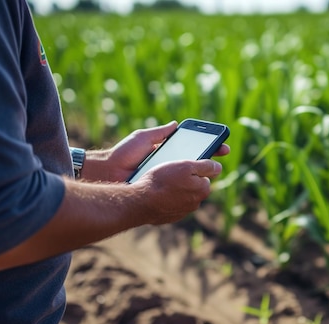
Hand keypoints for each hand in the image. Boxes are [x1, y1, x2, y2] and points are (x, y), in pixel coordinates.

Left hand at [82, 121, 229, 181]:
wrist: (107, 173)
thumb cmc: (123, 154)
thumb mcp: (143, 138)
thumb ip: (160, 132)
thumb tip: (176, 124)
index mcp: (166, 153)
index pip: (192, 150)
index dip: (208, 147)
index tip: (221, 144)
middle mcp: (169, 168)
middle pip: (195, 165)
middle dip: (211, 161)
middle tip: (221, 155)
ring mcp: (166, 181)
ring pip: (189, 181)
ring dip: (203, 176)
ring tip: (213, 169)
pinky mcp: (162, 193)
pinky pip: (179, 193)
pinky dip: (189, 191)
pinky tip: (198, 187)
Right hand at [134, 159, 221, 223]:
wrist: (140, 202)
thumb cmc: (162, 181)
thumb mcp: (185, 166)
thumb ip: (205, 165)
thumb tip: (218, 166)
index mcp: (203, 189)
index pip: (205, 175)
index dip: (193, 168)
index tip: (182, 165)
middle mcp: (196, 203)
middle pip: (194, 186)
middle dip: (185, 179)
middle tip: (170, 172)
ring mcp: (183, 211)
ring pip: (182, 195)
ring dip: (175, 189)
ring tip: (162, 183)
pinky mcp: (171, 216)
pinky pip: (172, 203)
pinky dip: (167, 198)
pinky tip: (157, 193)